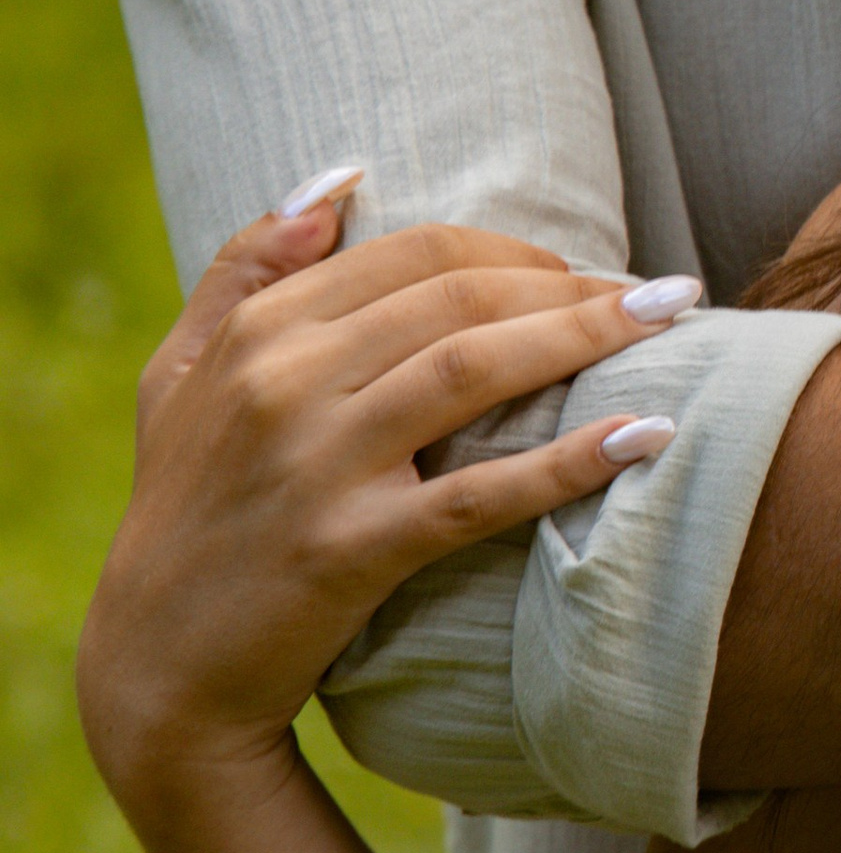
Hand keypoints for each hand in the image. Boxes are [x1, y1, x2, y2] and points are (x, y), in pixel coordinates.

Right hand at [79, 181, 699, 824]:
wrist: (156, 672)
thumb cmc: (183, 511)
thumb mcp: (178, 376)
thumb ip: (245, 266)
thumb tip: (340, 180)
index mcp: (257, 333)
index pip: (414, 253)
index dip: (515, 249)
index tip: (581, 268)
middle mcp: (283, 385)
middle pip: (457, 297)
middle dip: (571, 284)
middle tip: (658, 293)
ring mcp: (315, 468)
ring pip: (472, 369)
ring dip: (586, 338)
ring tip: (671, 326)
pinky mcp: (348, 552)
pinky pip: (478, 495)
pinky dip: (568, 462)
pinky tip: (645, 435)